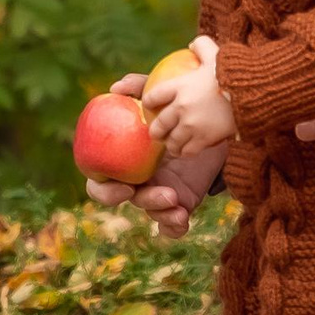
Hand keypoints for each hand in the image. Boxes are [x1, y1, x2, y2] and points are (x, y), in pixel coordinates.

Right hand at [84, 73, 224, 238]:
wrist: (216, 126)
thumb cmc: (181, 112)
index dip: (104, 189)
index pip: (99, 182)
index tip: (124, 186)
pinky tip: (183, 218)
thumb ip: (141, 88)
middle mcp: (137, 180)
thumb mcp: (164, 97)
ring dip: (160, 210)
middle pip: (125, 202)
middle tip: (154, 194)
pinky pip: (170, 226)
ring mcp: (157, 194)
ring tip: (177, 201)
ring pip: (150, 212)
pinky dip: (173, 226)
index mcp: (124, 161)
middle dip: (138, 200)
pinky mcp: (179, 205)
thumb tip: (115, 88)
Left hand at [144, 35, 234, 156]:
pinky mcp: (204, 139)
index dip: (148, 102)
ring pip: (172, 142)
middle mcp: (181, 107)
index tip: (150, 105)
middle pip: (159, 125)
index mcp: (180, 86)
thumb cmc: (237, 72)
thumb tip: (192, 45)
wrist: (254, 93)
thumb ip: (202, 46)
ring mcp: (192, 125)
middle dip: (155, 131)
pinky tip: (186, 151)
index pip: (153, 96)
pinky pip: (187, 151)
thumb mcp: (217, 54)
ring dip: (171, 145)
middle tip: (158, 132)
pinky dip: (185, 152)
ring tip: (173, 145)